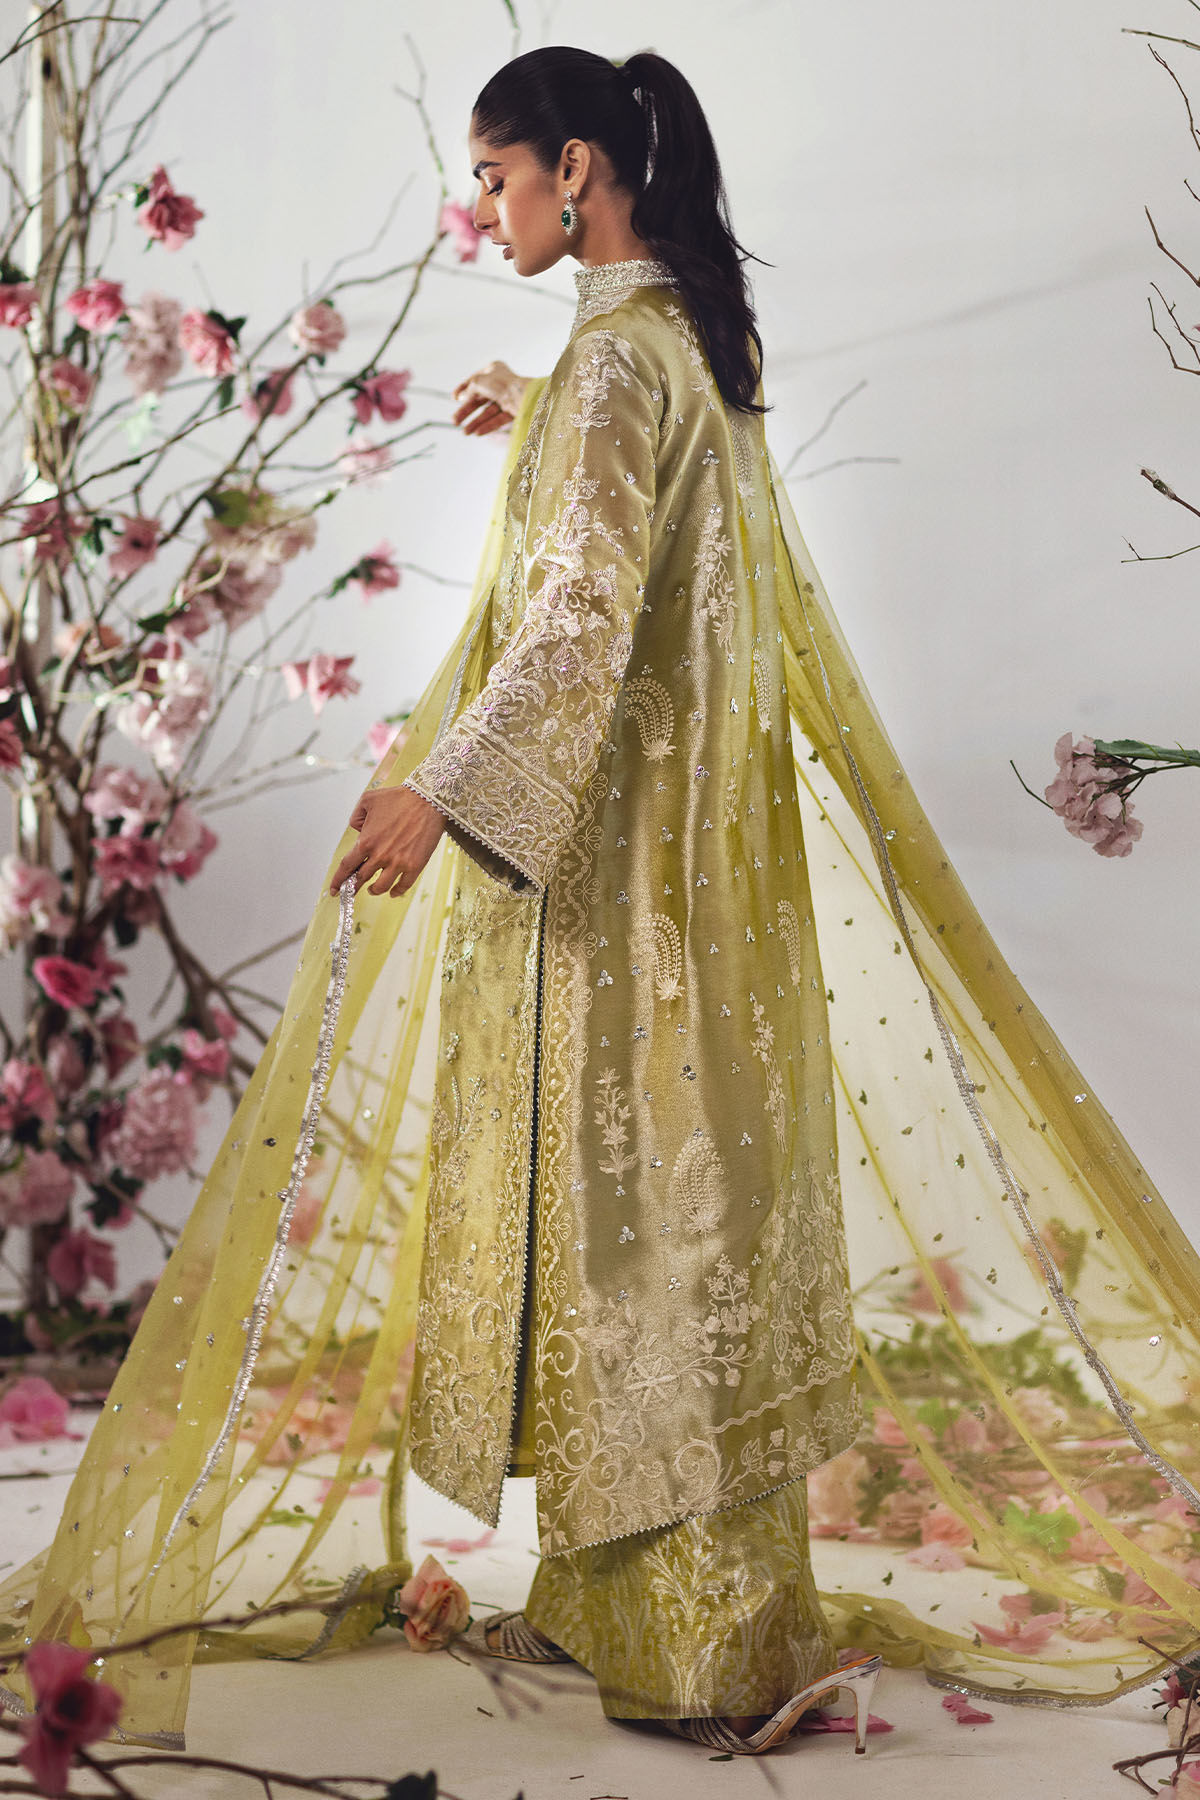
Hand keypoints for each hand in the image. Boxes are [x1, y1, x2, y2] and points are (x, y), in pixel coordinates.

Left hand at [329, 785, 445, 897]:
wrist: (428, 799)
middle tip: (350, 891)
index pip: (347, 866)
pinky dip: (396, 891)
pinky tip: (393, 892)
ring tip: (372, 889)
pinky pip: (403, 885)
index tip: (334, 889)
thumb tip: (358, 830)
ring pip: (381, 886)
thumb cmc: (399, 798)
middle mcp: (380, 855)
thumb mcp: (367, 800)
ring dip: (374, 890)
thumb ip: (356, 817)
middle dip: (353, 887)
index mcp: (366, 841)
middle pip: (362, 878)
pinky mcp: (415, 865)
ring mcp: (398, 862)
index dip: (338, 880)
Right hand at [451, 360, 530, 435]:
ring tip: (465, 432)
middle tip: (454, 421)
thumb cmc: (502, 384)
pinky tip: (477, 433)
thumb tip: (461, 397)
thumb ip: (468, 390)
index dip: (463, 389)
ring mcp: (507, 398)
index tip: (453, 398)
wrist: (523, 396)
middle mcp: (500, 383)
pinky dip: (488, 426)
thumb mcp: (478, 382)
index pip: (474, 380)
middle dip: (466, 411)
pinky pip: (497, 419)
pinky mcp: (513, 411)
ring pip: (488, 412)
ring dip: (475, 422)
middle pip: (479, 400)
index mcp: (493, 370)